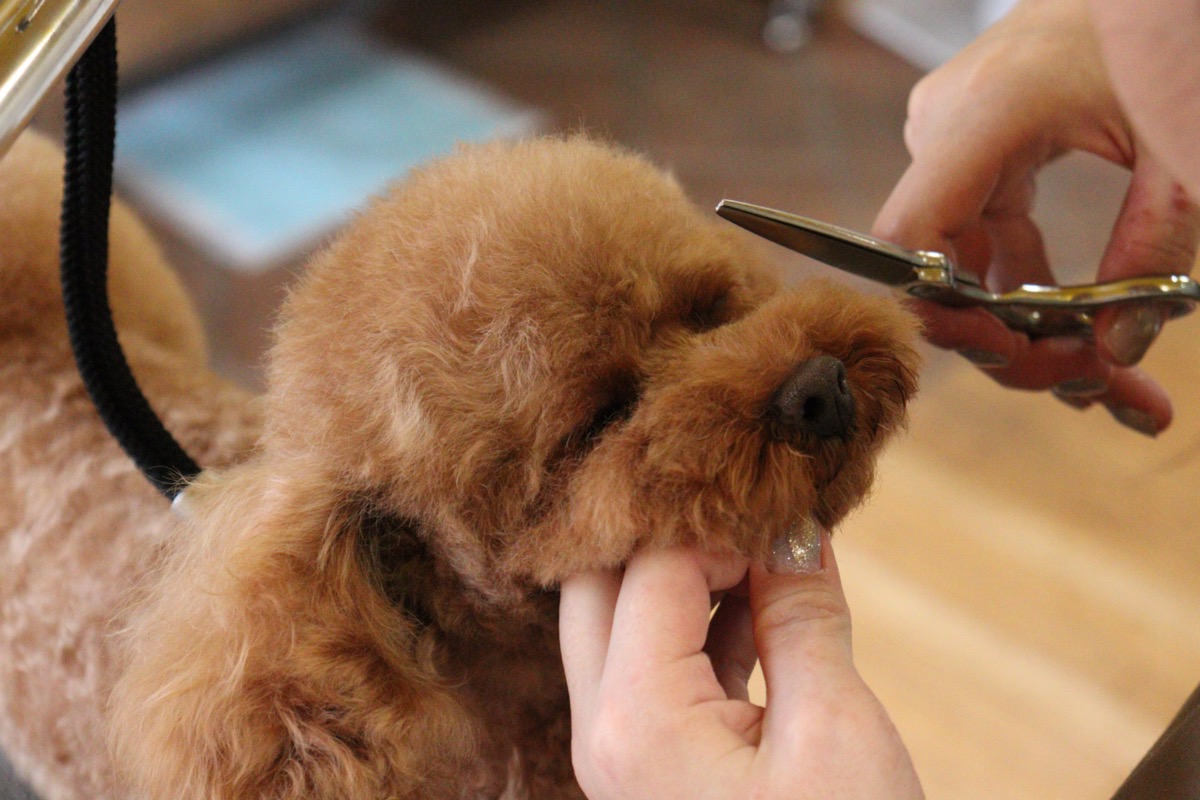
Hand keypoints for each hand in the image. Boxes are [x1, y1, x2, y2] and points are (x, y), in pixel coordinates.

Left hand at [559, 532, 923, 799]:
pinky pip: (657, 671)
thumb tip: (794, 528)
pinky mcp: (653, 769)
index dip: (715, 520)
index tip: (776, 497)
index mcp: (635, 720)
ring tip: (765, 553)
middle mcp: (604, 732)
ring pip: (622, 626)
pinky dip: (703, 629)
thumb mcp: (834, 732)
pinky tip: (765, 609)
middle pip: (599, 587)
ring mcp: (621, 755)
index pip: (650, 569)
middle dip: (667, 536)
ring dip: (684, 580)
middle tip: (747, 513)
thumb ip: (802, 615)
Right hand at [872, 0, 1199, 434]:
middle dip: (1017, 342)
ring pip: (969, 264)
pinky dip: (1031, 283)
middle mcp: (949, 125)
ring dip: (1029, 325)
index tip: (1011, 354)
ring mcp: (958, 133)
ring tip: (1106, 375)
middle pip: (945, 270)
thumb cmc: (1173, 23)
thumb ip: (1151, 255)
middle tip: (1094, 388)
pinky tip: (1081, 324)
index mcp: (986, 114)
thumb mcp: (1186, 151)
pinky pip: (989, 234)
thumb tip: (1115, 352)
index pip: (910, 238)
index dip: (944, 312)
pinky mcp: (980, 143)